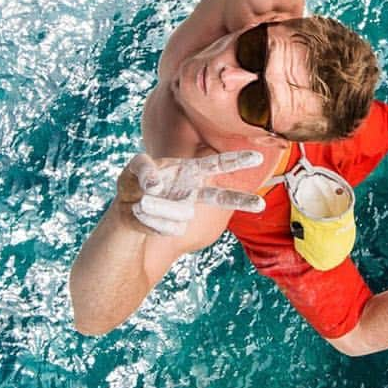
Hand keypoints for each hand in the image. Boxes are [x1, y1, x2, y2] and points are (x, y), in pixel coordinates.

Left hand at [117, 151, 265, 235]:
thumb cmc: (135, 182)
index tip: (257, 158)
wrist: (126, 210)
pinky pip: (165, 226)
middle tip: (261, 205)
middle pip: (220, 197)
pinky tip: (141, 215)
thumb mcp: (133, 168)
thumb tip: (156, 185)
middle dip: (240, 199)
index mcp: (189, 171)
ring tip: (139, 203)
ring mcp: (186, 211)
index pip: (216, 164)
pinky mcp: (176, 228)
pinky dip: (147, 220)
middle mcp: (193, 192)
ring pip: (181, 214)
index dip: (236, 161)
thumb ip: (144, 168)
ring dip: (154, 208)